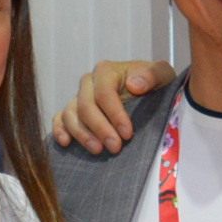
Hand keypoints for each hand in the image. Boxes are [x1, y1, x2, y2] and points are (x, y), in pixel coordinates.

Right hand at [49, 59, 175, 152]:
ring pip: (70, 114)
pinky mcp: (73, 112)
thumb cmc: (153, 84)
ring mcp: (79, 97)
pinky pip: (60, 119)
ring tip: (98, 150)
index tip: (127, 133)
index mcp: (106, 71)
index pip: (104, 92)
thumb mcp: (162, 74)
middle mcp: (89, 82)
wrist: (147, 92)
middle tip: (115, 148)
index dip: (114, 114)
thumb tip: (134, 85)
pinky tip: (66, 143)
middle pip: (86, 106)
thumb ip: (152, 74)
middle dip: (100, 128)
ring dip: (82, 134)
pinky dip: (59, 130)